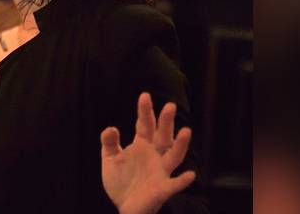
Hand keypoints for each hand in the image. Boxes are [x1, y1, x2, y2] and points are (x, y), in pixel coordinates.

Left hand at [101, 92, 196, 213]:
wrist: (125, 207)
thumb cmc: (121, 181)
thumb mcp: (110, 159)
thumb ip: (109, 143)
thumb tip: (111, 128)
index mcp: (142, 145)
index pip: (145, 125)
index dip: (145, 111)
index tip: (145, 95)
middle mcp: (154, 156)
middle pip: (162, 136)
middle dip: (166, 122)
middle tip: (170, 105)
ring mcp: (160, 172)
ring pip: (173, 156)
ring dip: (180, 145)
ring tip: (186, 131)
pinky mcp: (162, 189)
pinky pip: (175, 184)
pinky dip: (183, 180)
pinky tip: (190, 174)